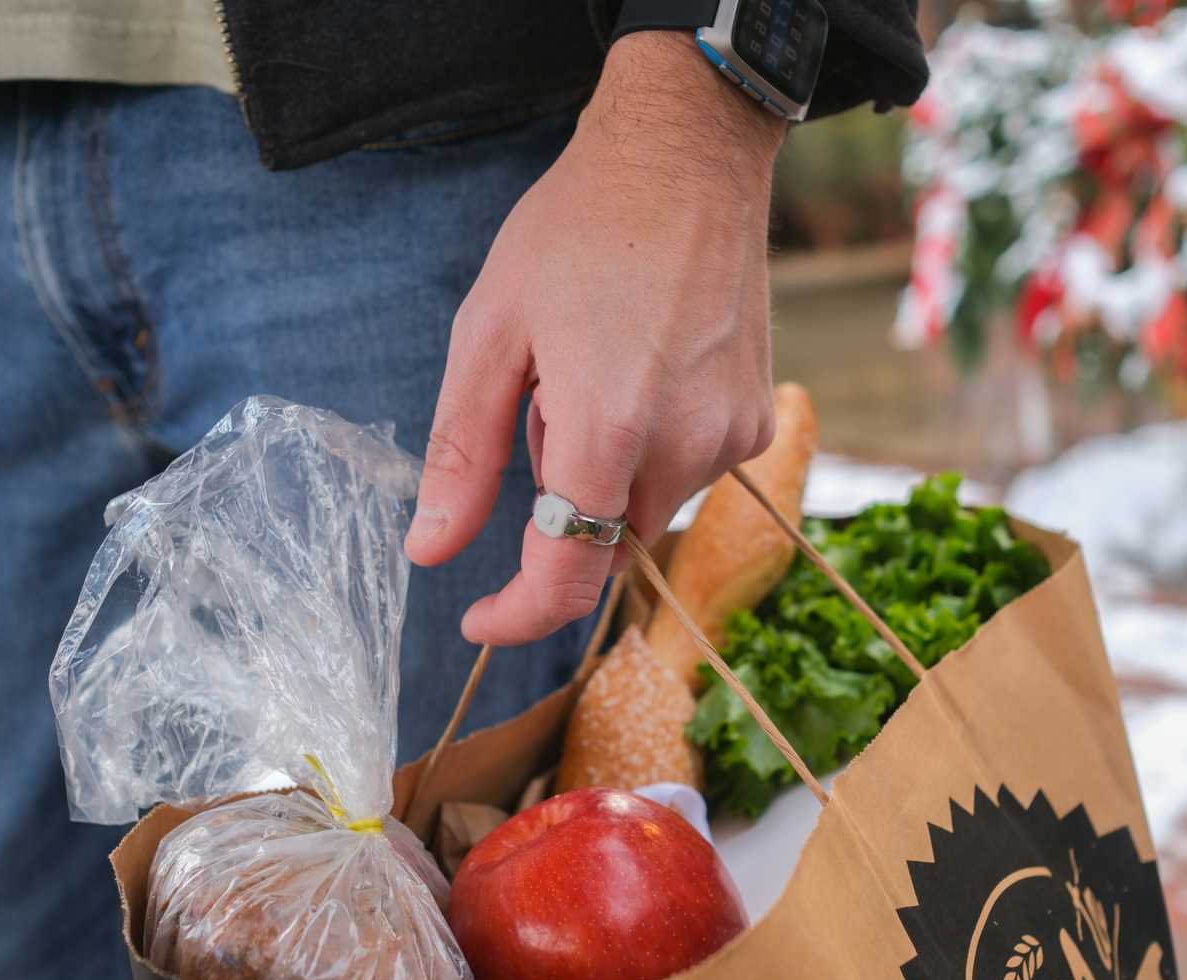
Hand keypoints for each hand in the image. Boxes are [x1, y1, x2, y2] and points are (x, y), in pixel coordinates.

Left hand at [406, 32, 785, 645]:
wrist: (687, 155)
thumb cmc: (577, 228)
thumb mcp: (489, 331)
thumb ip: (460, 454)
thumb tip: (429, 551)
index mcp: (609, 426)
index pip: (566, 576)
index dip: (515, 614)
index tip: (476, 618)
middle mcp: (686, 446)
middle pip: (601, 542)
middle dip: (556, 502)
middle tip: (543, 396)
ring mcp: (732, 436)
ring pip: (643, 511)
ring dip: (603, 472)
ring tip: (597, 367)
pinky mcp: (757, 421)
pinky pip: (685, 474)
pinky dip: (647, 450)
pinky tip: (639, 369)